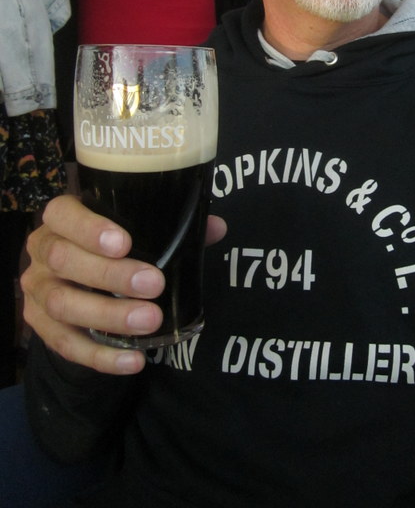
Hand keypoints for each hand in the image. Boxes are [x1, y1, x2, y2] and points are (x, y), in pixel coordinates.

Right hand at [21, 195, 225, 375]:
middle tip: (153, 284)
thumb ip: (173, 227)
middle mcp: (42, 252)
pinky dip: (101, 356)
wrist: (78, 280)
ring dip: (107, 315)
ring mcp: (38, 290)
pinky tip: (134, 360)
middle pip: (63, 260)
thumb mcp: (136, 230)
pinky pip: (66, 345)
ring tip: (149, 320)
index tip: (124, 243)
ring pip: (62, 304)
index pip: (63, 214)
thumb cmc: (114, 246)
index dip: (88, 228)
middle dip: (110, 274)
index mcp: (62, 219)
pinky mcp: (40, 327)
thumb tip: (216, 228)